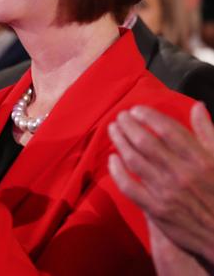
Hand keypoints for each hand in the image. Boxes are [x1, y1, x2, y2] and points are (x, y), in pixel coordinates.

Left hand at [108, 103, 213, 265]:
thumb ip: (208, 133)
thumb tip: (197, 106)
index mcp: (200, 160)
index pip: (168, 129)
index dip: (149, 116)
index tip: (136, 110)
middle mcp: (181, 173)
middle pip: (145, 142)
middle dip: (129, 125)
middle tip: (120, 116)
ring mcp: (166, 192)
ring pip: (134, 160)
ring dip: (120, 141)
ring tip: (113, 129)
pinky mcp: (155, 209)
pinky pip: (129, 186)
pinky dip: (117, 171)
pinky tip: (112, 159)